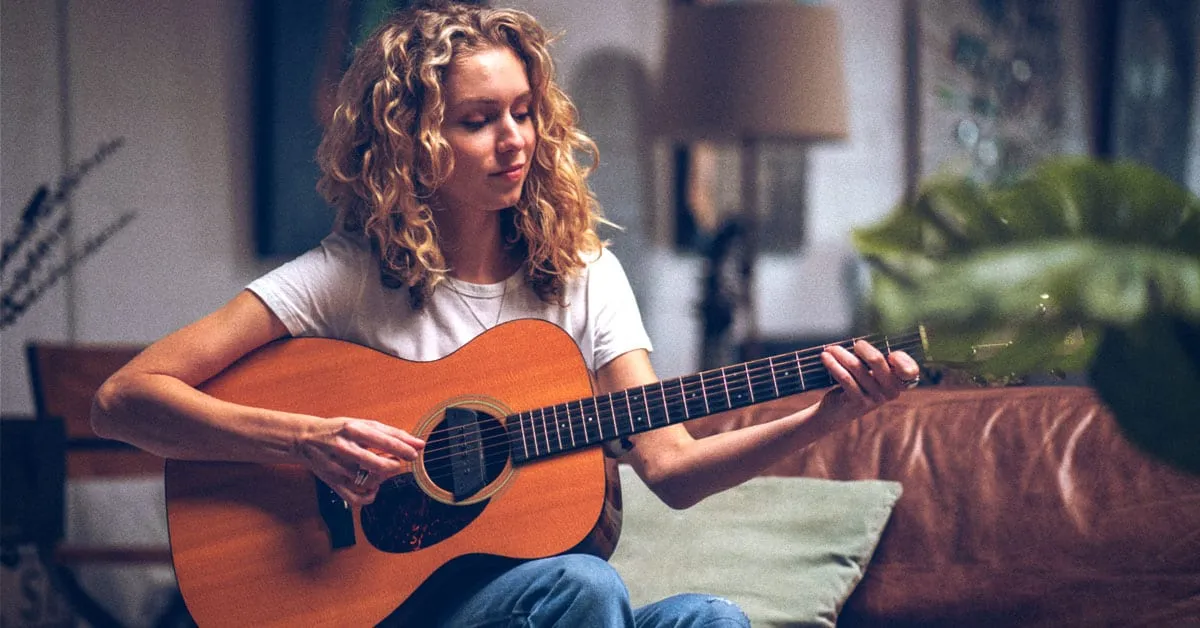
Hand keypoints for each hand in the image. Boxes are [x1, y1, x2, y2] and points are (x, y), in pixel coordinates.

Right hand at [294, 417, 424, 505]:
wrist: (306, 439)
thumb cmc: (339, 430)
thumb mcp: (362, 424)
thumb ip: (390, 433)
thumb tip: (419, 443)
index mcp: (354, 430)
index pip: (385, 442)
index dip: (404, 449)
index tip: (415, 453)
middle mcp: (345, 449)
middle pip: (378, 465)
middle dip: (394, 466)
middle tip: (397, 462)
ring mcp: (338, 468)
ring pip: (369, 481)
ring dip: (383, 478)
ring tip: (383, 470)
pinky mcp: (333, 483)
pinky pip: (356, 498)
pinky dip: (370, 497)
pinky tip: (373, 488)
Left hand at [817, 340, 920, 421]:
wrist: (837, 412)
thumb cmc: (856, 385)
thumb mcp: (871, 374)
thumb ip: (876, 360)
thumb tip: (863, 342)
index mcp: (899, 383)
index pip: (910, 371)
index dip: (903, 361)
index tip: (890, 354)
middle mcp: (890, 392)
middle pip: (877, 361)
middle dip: (862, 348)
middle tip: (854, 344)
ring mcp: (874, 399)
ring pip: (856, 368)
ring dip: (841, 355)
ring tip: (830, 349)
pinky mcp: (857, 402)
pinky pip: (845, 378)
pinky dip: (833, 365)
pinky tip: (825, 357)